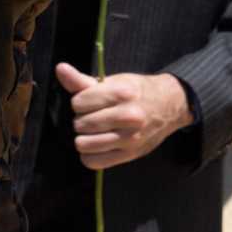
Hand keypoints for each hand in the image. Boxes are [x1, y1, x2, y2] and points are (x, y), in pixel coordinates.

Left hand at [56, 63, 194, 169]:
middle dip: (82, 120)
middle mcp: (127, 116)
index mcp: (121, 94)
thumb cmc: (136, 92)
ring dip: (84, 138)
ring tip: (94, 131)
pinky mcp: (130, 154)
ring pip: (84, 144)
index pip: (78, 103)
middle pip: (80, 124)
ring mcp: (130, 138)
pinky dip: (90, 155)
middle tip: (93, 116)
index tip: (88, 102)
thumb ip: (82, 80)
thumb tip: (61, 69)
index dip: (79, 103)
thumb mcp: (112, 81)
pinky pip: (94, 161)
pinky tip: (97, 145)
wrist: (170, 105)